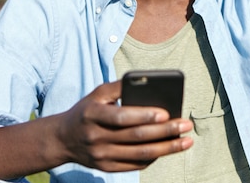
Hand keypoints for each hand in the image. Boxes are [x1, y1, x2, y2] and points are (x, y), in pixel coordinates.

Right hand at [54, 80, 192, 171]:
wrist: (62, 139)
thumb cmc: (87, 110)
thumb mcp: (97, 94)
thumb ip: (119, 87)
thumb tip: (147, 82)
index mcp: (92, 114)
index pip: (121, 117)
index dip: (144, 116)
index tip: (166, 113)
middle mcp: (95, 137)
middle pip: (136, 137)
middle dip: (165, 132)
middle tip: (186, 125)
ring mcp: (100, 156)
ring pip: (139, 154)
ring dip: (167, 148)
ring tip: (186, 141)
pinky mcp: (106, 167)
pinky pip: (135, 164)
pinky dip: (154, 157)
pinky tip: (169, 149)